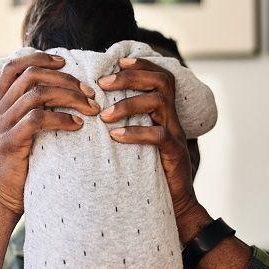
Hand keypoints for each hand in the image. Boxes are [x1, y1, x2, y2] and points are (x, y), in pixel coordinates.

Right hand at [0, 52, 99, 216]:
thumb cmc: (17, 171)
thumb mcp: (19, 137)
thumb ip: (32, 117)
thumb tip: (63, 102)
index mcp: (0, 106)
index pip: (14, 67)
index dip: (39, 58)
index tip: (64, 62)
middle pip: (31, 76)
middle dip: (66, 79)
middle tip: (89, 92)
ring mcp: (2, 126)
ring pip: (37, 94)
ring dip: (69, 96)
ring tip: (90, 108)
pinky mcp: (10, 144)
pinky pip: (37, 119)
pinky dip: (61, 119)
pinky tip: (77, 126)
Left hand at [98, 57, 198, 220]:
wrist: (174, 205)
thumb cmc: (148, 172)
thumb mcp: (135, 142)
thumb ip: (124, 124)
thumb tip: (92, 110)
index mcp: (164, 112)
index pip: (160, 76)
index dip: (142, 65)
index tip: (116, 63)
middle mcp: (173, 119)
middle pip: (161, 82)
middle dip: (131, 77)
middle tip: (103, 84)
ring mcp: (176, 135)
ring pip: (159, 103)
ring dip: (128, 104)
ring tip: (104, 116)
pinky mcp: (175, 154)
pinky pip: (159, 136)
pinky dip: (136, 133)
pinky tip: (116, 137)